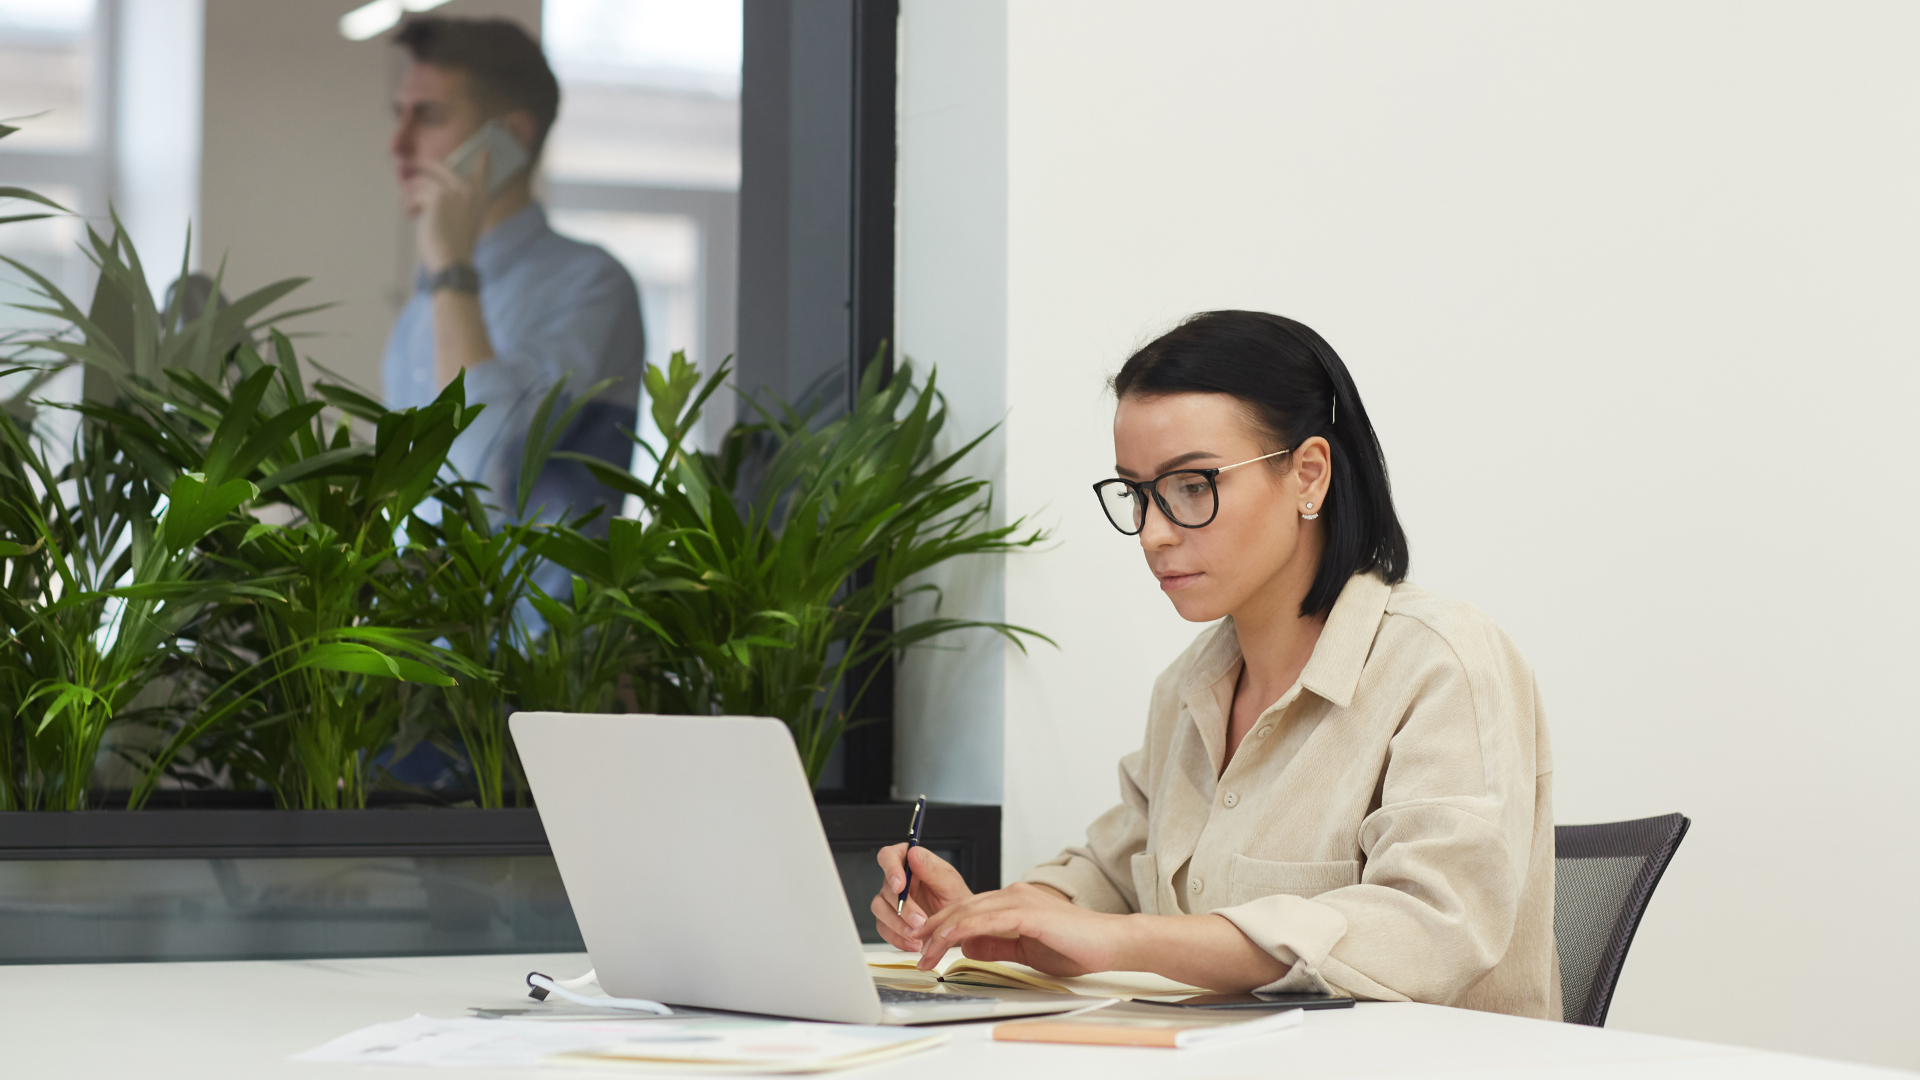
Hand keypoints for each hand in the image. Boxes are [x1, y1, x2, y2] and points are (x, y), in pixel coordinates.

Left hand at [410, 149, 488, 272]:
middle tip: (406, 161)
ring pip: (421, 182)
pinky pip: (415, 193)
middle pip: (441, 167)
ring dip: (410, 194)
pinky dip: (409, 204)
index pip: (483, 174)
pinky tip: (410, 214)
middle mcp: (469, 191)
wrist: (453, 259)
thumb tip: (430, 190)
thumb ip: (455, 206)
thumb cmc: (456, 247)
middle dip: (422, 164)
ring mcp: (453, 191)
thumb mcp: (464, 224)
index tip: (485, 152)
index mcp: (480, 199)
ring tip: (409, 208)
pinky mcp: (437, 197)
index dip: (483, 163)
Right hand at [870, 844, 970, 950]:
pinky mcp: (890, 920)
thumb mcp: (950, 882)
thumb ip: (931, 869)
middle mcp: (898, 880)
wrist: (958, 924)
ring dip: (897, 924)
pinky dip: (897, 938)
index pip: (889, 856)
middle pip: (885, 888)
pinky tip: (913, 943)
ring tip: (917, 935)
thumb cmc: (954, 898)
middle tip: (919, 920)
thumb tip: (913, 853)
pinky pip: (884, 928)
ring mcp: (891, 901)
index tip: (900, 885)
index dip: (890, 869)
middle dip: (902, 907)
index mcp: (910, 863)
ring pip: (879, 908)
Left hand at [910, 881, 1130, 977]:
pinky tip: (947, 939)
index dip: (941, 926)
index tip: (923, 945)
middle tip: (913, 951)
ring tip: (923, 953)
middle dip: (932, 930)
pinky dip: (963, 928)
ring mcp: (1021, 900)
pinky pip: (987, 918)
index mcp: (1014, 902)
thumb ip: (998, 945)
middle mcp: (1014, 895)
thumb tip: (968, 947)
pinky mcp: (1029, 912)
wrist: (1111, 944)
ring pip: (969, 912)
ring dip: (941, 933)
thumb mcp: (1026, 950)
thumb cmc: (1076, 947)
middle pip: (961, 908)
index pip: (968, 911)